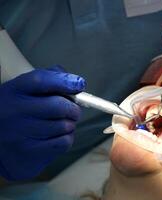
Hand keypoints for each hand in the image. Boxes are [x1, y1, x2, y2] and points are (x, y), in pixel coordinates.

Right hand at [0, 65, 84, 179]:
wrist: (1, 146)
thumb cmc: (20, 113)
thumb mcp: (26, 91)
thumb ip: (50, 80)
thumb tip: (76, 82)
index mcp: (14, 90)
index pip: (41, 80)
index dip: (64, 81)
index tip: (79, 84)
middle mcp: (14, 111)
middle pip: (58, 106)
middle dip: (73, 108)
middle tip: (73, 111)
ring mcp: (20, 133)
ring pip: (65, 125)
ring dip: (70, 124)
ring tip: (60, 124)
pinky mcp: (30, 152)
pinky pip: (64, 142)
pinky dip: (67, 138)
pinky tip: (57, 137)